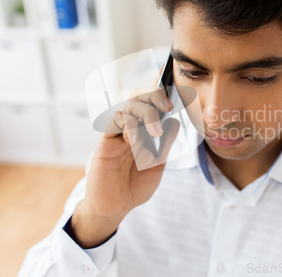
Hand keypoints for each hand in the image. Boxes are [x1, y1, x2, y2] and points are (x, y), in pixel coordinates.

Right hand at [71, 64, 179, 247]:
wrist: (115, 207)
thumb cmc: (135, 185)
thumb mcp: (157, 164)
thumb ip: (165, 143)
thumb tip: (175, 121)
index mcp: (143, 129)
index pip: (150, 103)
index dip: (159, 86)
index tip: (170, 74)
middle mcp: (129, 126)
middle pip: (138, 96)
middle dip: (154, 94)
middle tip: (168, 105)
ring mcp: (116, 132)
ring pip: (128, 105)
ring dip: (145, 113)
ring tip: (155, 132)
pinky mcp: (105, 141)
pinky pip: (114, 121)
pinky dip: (127, 124)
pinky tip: (134, 139)